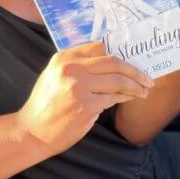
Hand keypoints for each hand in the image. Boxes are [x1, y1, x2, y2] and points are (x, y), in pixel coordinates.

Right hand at [17, 42, 153, 153]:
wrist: (32, 131)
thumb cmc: (46, 104)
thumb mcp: (55, 76)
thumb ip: (77, 65)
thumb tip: (109, 60)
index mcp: (63, 58)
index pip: (98, 47)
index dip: (119, 51)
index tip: (133, 58)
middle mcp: (71, 69)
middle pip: (113, 62)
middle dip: (134, 70)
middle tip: (147, 77)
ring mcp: (79, 87)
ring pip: (117, 80)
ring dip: (135, 85)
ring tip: (144, 89)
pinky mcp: (86, 106)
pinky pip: (114, 98)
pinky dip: (126, 97)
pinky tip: (132, 98)